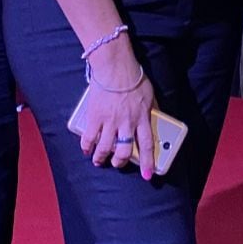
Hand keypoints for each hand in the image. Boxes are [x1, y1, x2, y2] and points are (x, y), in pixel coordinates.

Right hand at [76, 41, 160, 177]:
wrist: (115, 68)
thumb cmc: (134, 78)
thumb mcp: (149, 95)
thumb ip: (151, 109)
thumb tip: (156, 116)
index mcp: (142, 119)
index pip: (147, 145)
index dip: (148, 162)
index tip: (148, 175)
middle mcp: (126, 124)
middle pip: (123, 150)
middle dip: (119, 162)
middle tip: (116, 163)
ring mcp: (109, 122)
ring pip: (105, 148)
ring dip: (101, 157)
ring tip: (98, 161)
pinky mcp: (95, 117)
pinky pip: (89, 137)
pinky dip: (87, 146)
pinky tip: (86, 150)